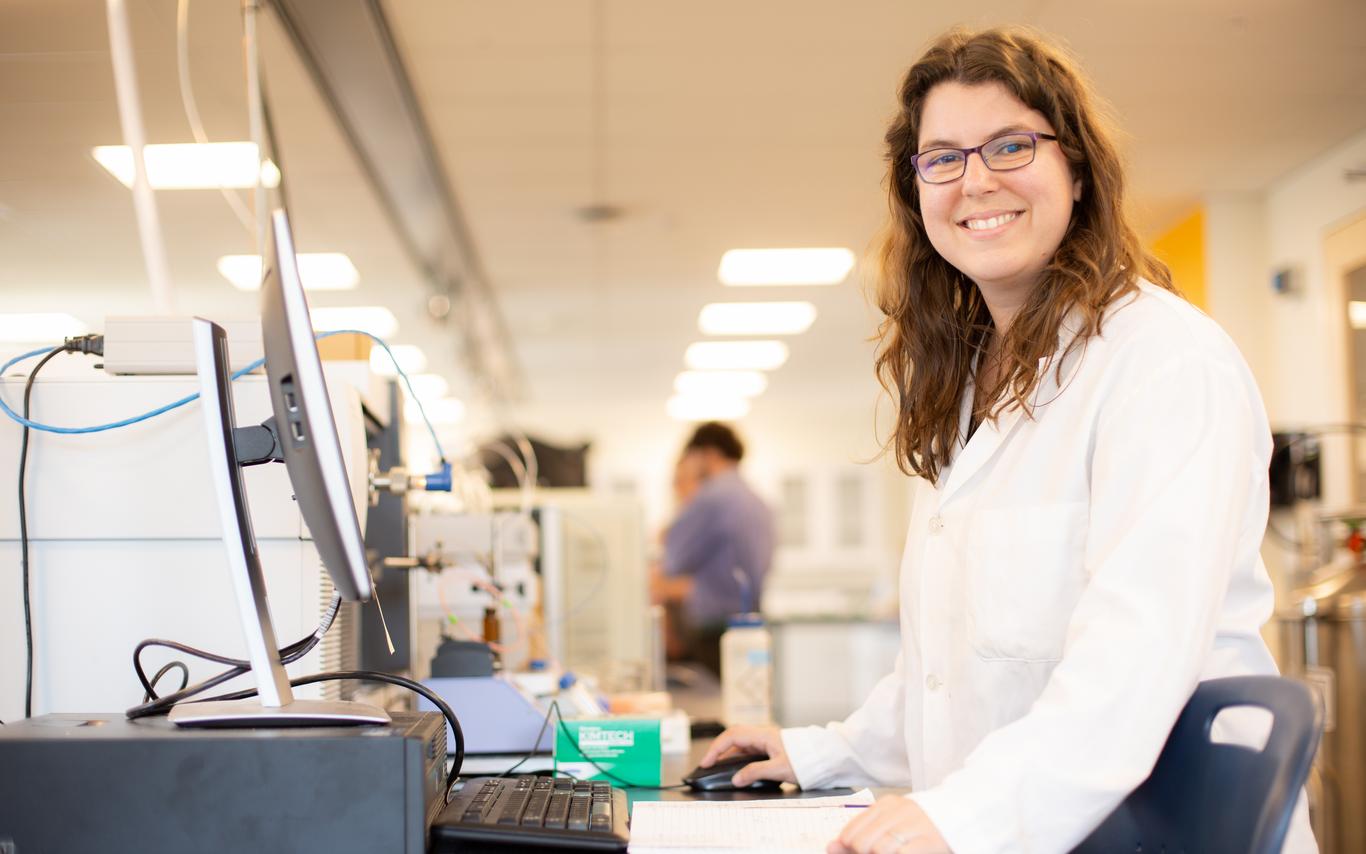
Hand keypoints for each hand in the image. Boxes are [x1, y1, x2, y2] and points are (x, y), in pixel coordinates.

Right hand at [697, 724, 796, 785]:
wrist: (823, 758)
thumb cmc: (805, 761)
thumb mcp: (779, 770)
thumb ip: (755, 773)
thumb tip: (735, 779)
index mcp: (763, 735)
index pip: (732, 736)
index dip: (716, 748)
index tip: (706, 762)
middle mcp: (763, 735)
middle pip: (734, 737)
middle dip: (718, 749)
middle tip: (707, 764)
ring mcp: (766, 741)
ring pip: (741, 744)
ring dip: (727, 754)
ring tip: (717, 768)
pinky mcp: (770, 748)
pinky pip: (748, 750)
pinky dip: (738, 758)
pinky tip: (735, 768)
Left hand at [828, 795, 949, 853]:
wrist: (962, 817)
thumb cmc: (921, 827)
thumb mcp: (890, 826)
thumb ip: (859, 836)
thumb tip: (829, 847)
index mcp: (886, 805)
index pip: (852, 830)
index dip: (849, 847)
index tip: (857, 850)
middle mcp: (899, 811)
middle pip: (862, 842)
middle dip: (864, 853)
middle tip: (877, 852)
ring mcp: (915, 825)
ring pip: (879, 848)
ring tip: (893, 851)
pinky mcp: (929, 841)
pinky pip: (900, 853)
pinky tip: (902, 852)